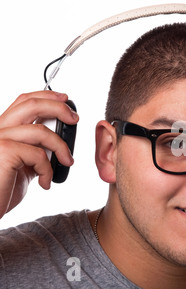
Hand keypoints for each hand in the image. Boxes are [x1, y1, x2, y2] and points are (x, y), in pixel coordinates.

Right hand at [0, 91, 78, 218]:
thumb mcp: (22, 167)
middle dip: (58, 107)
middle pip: (31, 105)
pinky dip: (49, 169)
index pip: (23, 102)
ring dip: (62, 147)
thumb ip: (34, 151)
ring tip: (68, 162)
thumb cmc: (1, 192)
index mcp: (2, 130)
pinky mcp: (3, 151)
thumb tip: (58, 144)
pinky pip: (39, 154)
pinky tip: (45, 183)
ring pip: (41, 131)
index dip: (46, 96)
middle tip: (75, 119)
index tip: (65, 100)